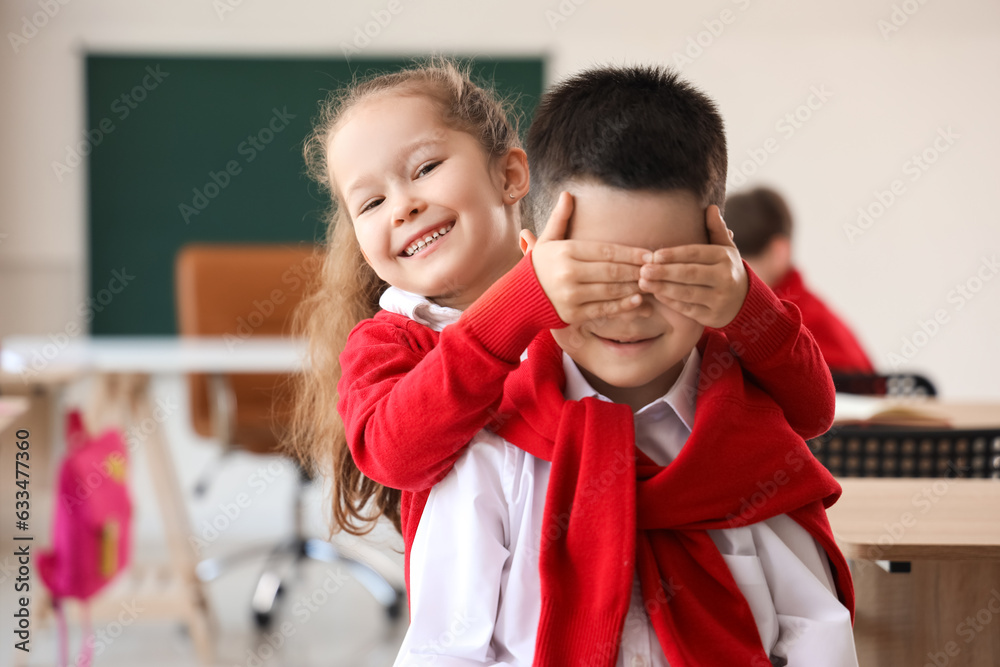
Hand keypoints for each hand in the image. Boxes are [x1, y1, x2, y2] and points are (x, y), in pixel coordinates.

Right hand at [523, 192, 649, 323]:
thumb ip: (560, 218)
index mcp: (566, 251)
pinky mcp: (573, 314)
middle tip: (655, 269)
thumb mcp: (548, 240)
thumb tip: (567, 193)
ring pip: (611, 290)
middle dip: (637, 270)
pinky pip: (603, 309)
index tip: (650, 254)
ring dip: (634, 287)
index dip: (631, 253)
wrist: (520, 297)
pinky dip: (623, 306)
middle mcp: (569, 273)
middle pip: (612, 271)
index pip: (606, 251)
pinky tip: (638, 301)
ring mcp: (571, 295)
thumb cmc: (540, 266)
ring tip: (650, 284)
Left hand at [637, 204, 748, 327]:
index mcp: (725, 257)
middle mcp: (725, 278)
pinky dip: (670, 302)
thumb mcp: (725, 248)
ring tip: (643, 283)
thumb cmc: (726, 269)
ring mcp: (719, 299)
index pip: (696, 253)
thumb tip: (711, 208)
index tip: (654, 254)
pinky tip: (655, 295)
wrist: (744, 301)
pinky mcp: (712, 316)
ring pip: (686, 293)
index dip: (674, 254)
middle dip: (664, 272)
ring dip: (662, 288)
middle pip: (689, 274)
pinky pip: (687, 309)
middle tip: (643, 270)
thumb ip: (716, 229)